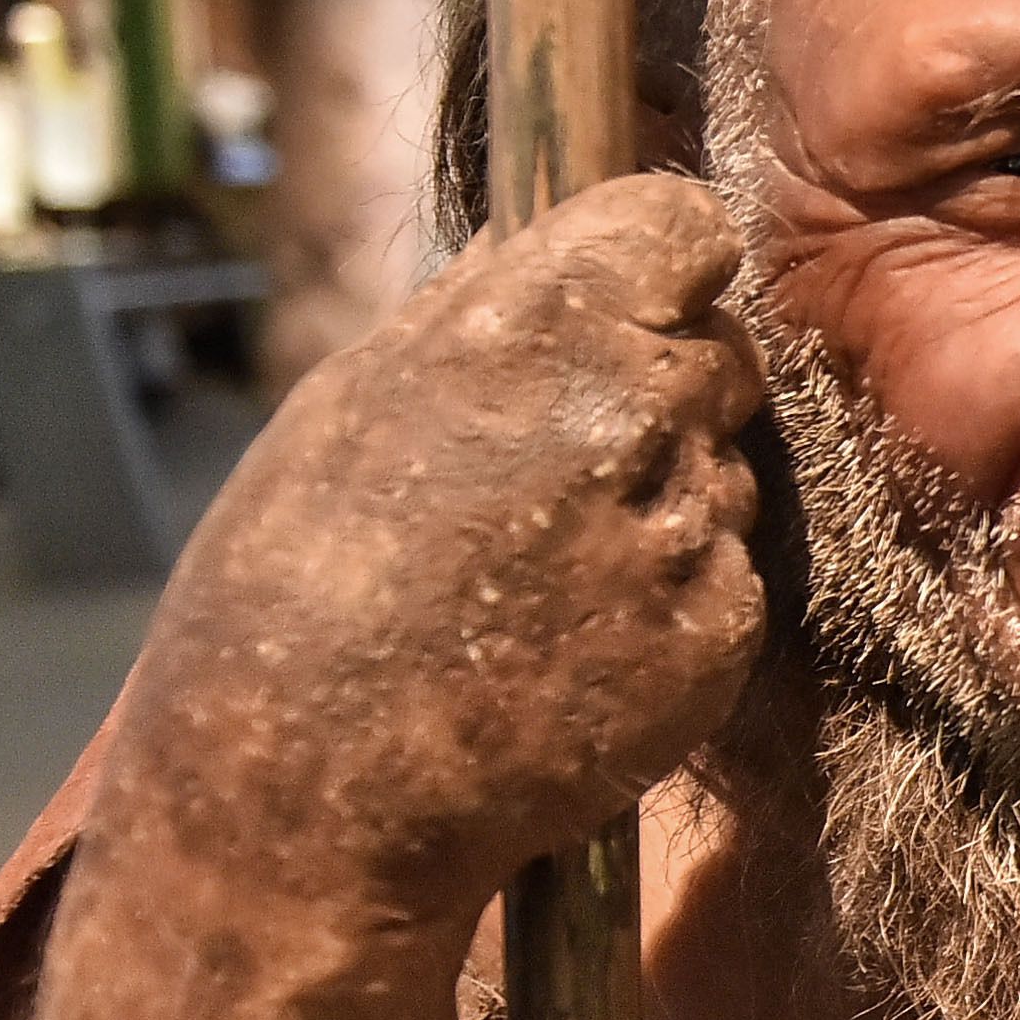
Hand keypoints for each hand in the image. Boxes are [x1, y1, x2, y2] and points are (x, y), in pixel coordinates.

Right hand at [127, 175, 764, 922]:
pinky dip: (671, 603)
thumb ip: (477, 315)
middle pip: (720, 354)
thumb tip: (547, 243)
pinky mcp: (721, 633)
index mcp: (532, 329)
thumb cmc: (293, 591)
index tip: (632, 305)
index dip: (662, 266)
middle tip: (554, 474)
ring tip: (534, 579)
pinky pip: (725, 578)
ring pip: (723, 474)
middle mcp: (631, 413)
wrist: (306, 794)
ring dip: (660, 506)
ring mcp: (686, 529)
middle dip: (660, 394)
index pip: (684, 226)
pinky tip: (572, 645)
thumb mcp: (349, 407)